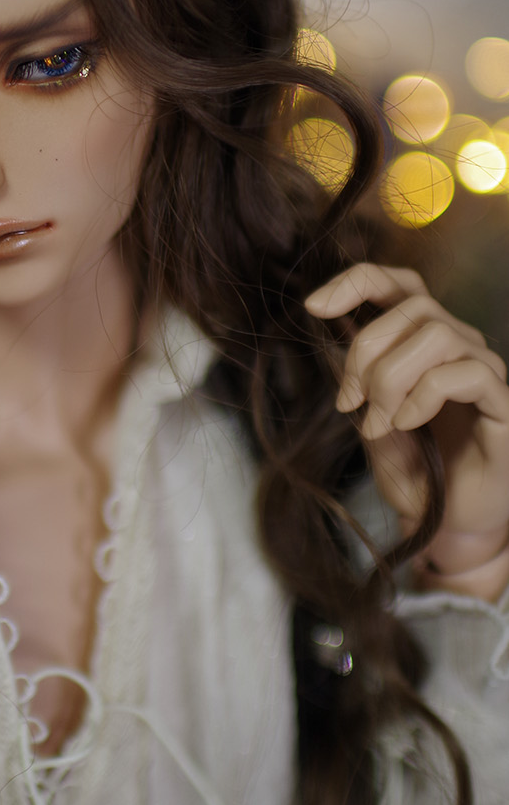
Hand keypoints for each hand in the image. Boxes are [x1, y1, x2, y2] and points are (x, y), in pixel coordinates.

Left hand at [305, 264, 508, 589]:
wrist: (443, 521)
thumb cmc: (412, 466)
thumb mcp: (368, 415)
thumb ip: (356, 374)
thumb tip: (328, 327)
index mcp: (424, 339)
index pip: (399, 284)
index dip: (357, 282)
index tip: (314, 307)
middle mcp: (460, 345)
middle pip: (412, 308)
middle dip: (365, 352)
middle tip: (349, 402)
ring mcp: (484, 371)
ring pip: (437, 334)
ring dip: (393, 377)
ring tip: (379, 420)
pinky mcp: (503, 404)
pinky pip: (462, 374)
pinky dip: (423, 396)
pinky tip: (406, 424)